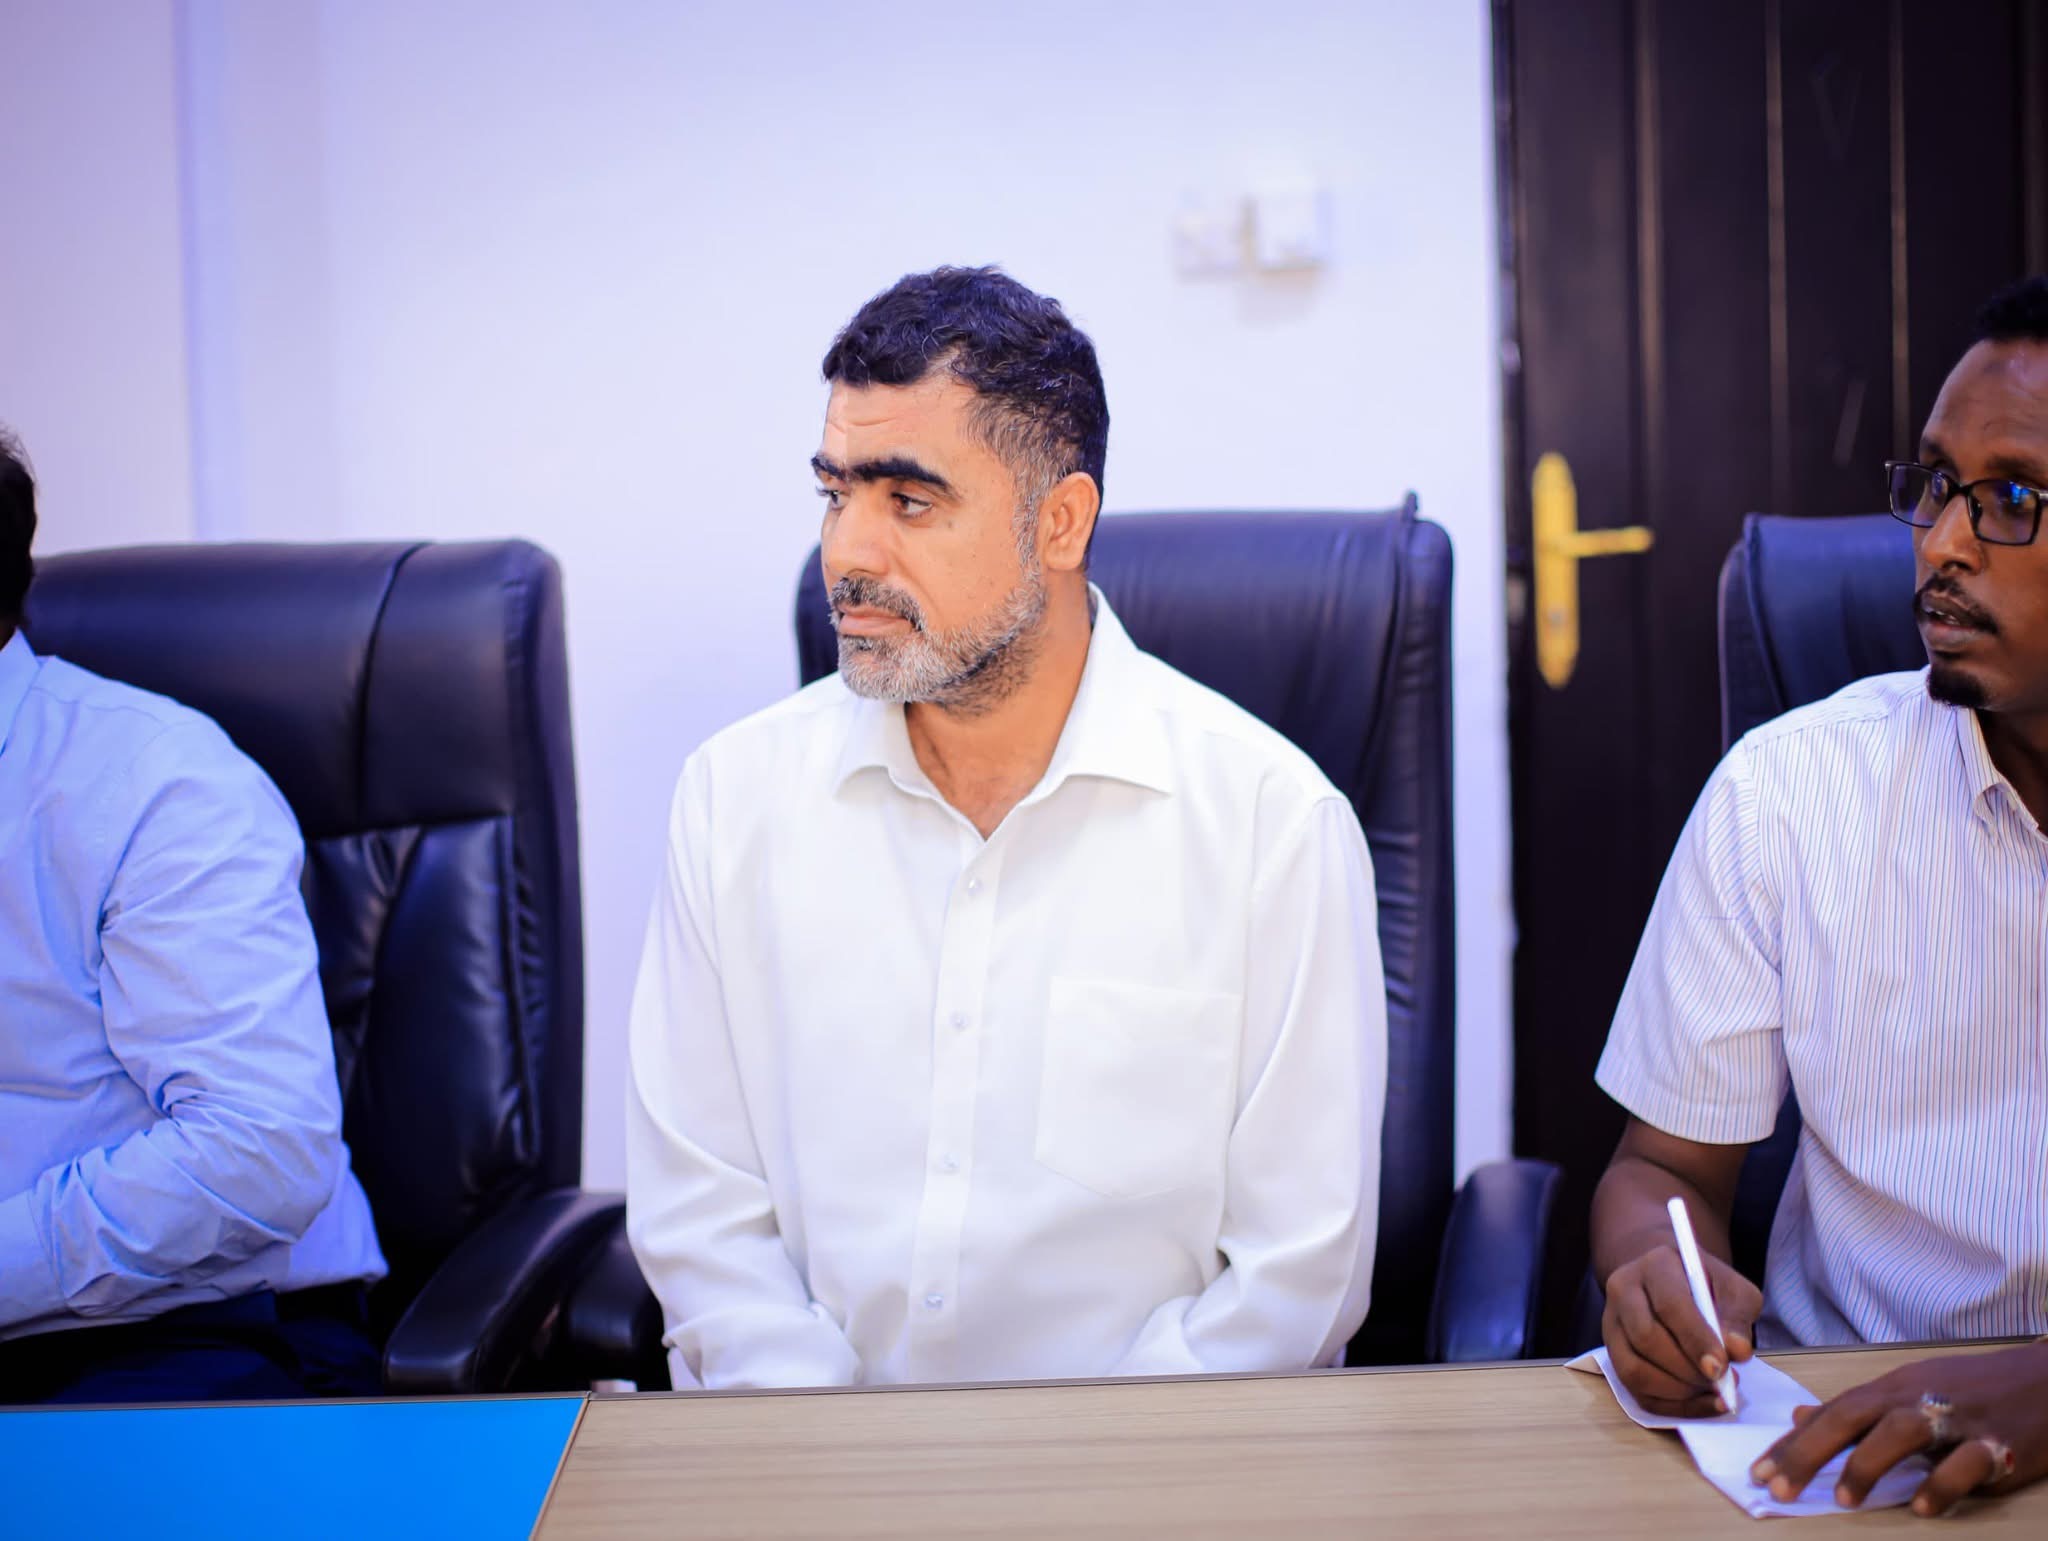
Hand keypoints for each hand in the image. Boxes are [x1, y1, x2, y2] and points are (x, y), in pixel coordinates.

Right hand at [1600, 1243, 1760, 1416]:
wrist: (1671, 1282)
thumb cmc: (1707, 1286)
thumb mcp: (1733, 1289)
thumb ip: (1738, 1316)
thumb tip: (1736, 1351)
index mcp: (1656, 1266)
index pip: (1669, 1306)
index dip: (1695, 1340)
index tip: (1720, 1368)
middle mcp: (1623, 1291)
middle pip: (1645, 1338)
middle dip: (1686, 1370)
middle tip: (1721, 1383)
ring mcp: (1612, 1324)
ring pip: (1632, 1368)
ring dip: (1676, 1391)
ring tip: (1712, 1391)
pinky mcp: (1611, 1352)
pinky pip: (1634, 1390)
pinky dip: (1671, 1405)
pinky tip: (1701, 1403)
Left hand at [1751, 1343, 2047, 1516]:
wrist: (2046, 1378)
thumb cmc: (1970, 1389)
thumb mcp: (1910, 1390)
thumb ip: (1857, 1409)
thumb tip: (1802, 1415)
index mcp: (1893, 1388)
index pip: (1832, 1412)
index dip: (1793, 1442)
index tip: (1759, 1472)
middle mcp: (1917, 1397)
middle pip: (1853, 1416)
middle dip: (1811, 1452)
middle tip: (1780, 1488)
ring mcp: (1958, 1418)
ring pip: (1903, 1431)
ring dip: (1869, 1463)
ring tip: (1844, 1499)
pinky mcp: (2001, 1443)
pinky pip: (1967, 1461)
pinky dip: (1942, 1484)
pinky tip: (1921, 1508)